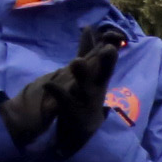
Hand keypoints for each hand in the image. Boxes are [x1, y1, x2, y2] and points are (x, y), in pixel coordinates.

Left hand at [1, 28, 127, 153]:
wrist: (79, 133)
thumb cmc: (83, 99)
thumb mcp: (89, 74)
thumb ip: (88, 51)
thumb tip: (89, 27)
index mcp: (99, 79)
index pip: (105, 60)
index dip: (109, 47)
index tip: (113, 35)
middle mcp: (96, 90)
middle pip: (103, 74)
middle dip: (107, 62)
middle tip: (109, 49)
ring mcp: (86, 103)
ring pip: (85, 88)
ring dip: (82, 75)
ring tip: (76, 61)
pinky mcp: (74, 115)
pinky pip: (65, 102)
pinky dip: (57, 93)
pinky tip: (49, 83)